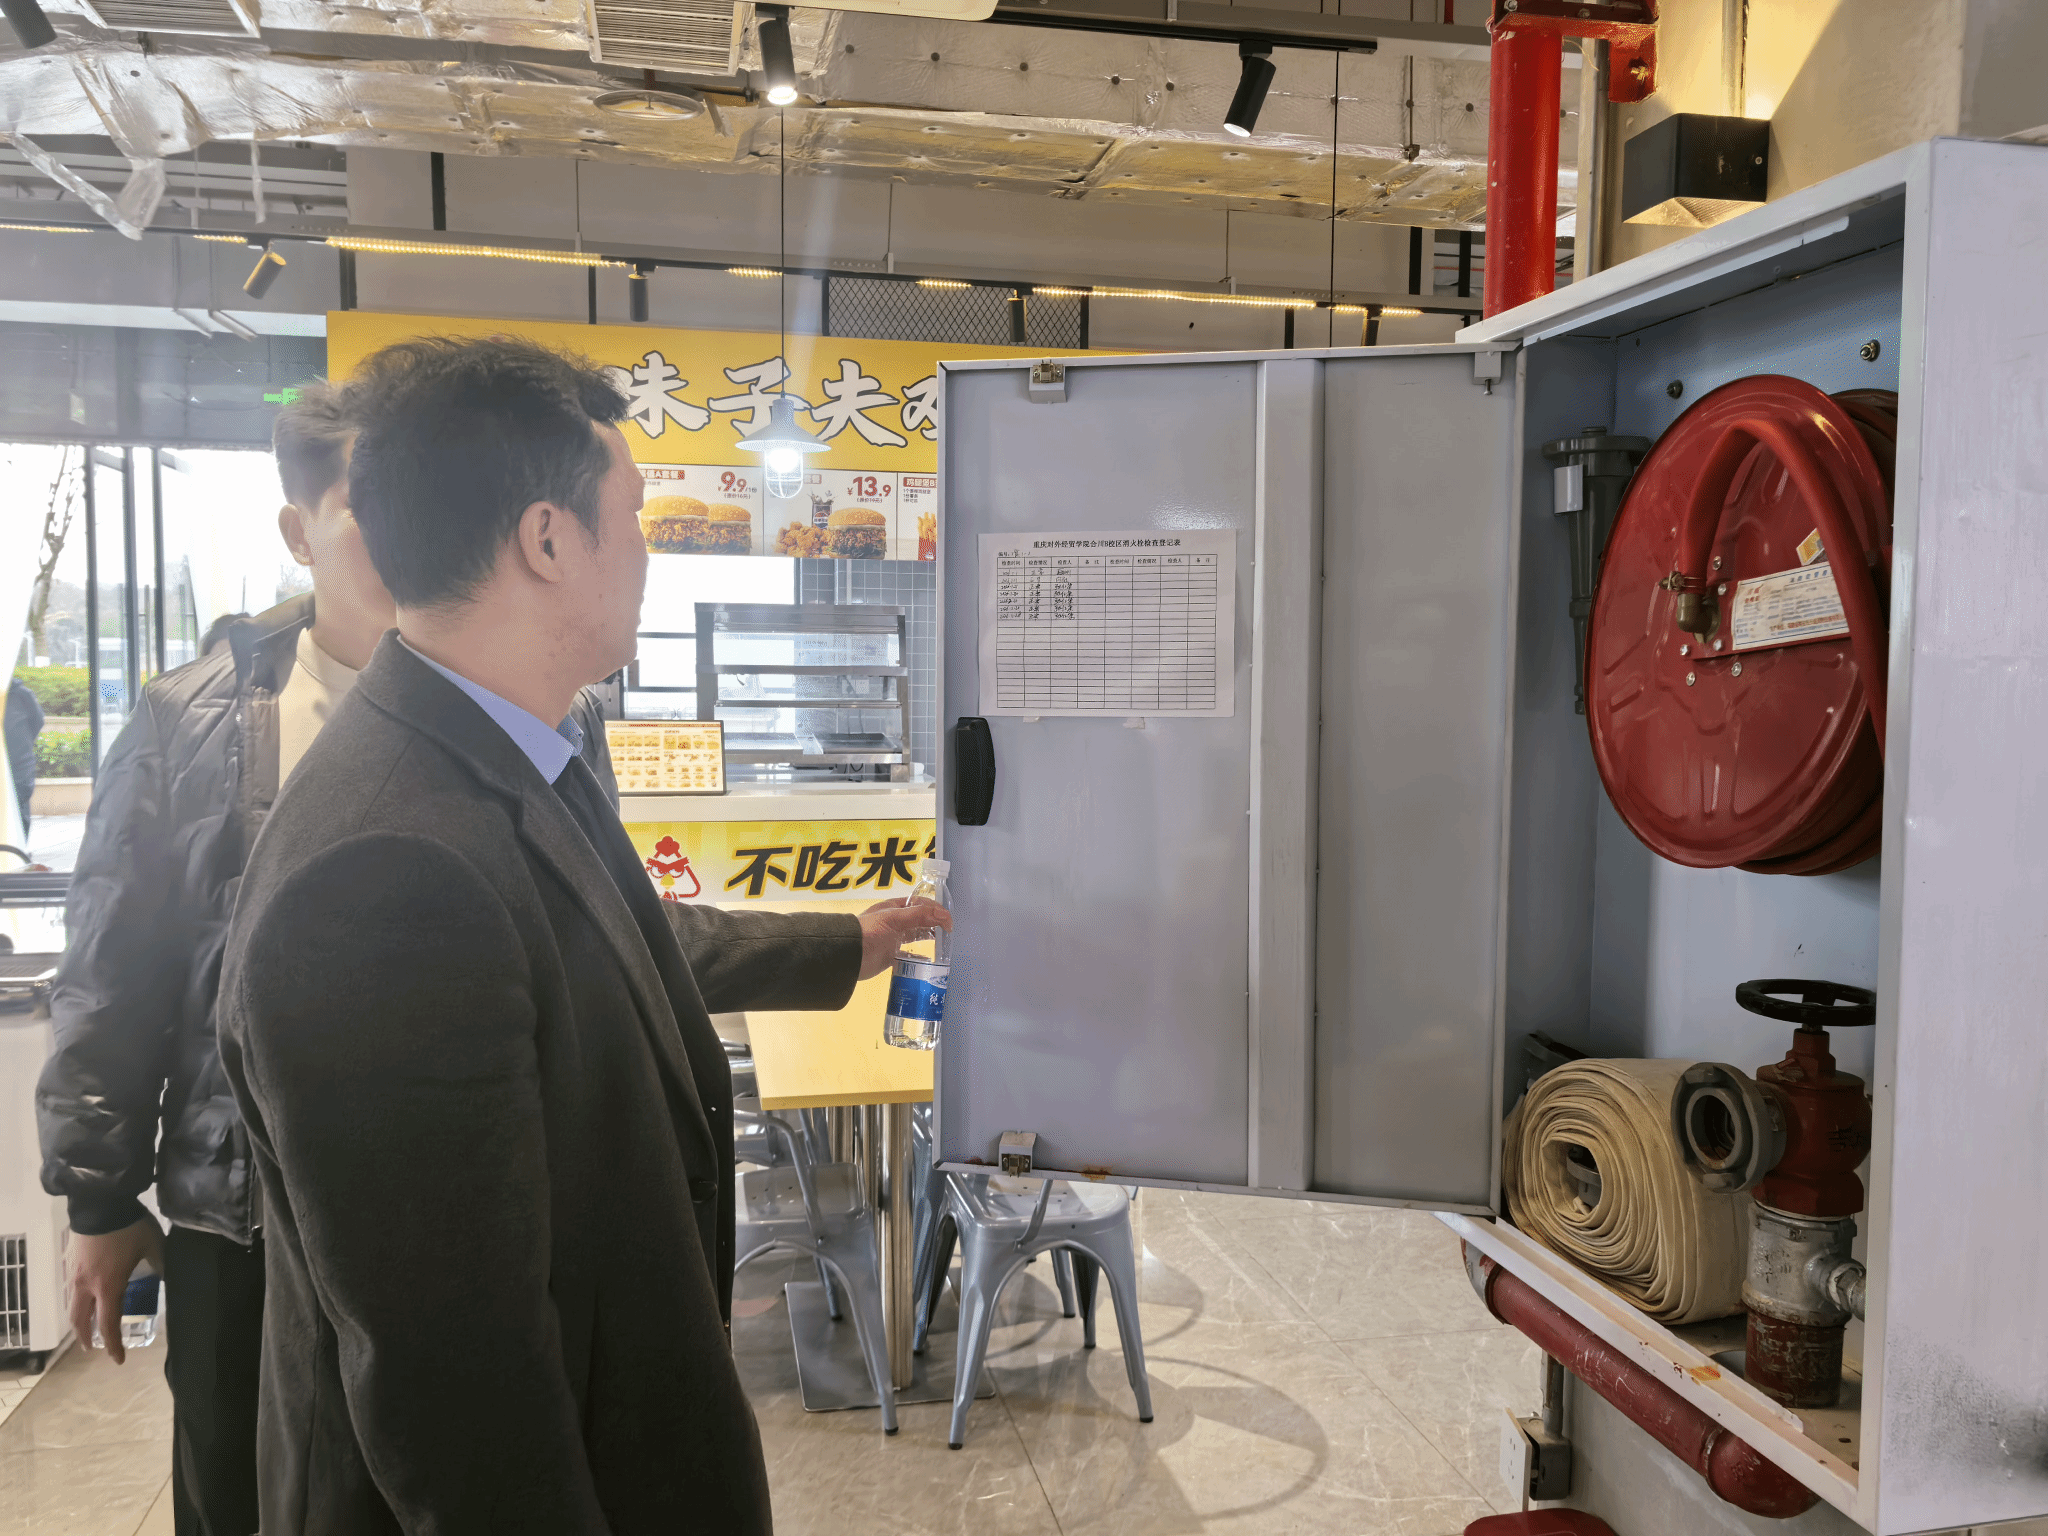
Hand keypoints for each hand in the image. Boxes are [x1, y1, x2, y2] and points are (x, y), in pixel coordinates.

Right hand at [67, 1216, 162, 1363]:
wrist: (100, 1200)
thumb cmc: (129, 1225)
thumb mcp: (154, 1245)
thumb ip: (162, 1264)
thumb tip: (170, 1278)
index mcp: (108, 1286)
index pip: (107, 1324)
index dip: (112, 1345)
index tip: (118, 1360)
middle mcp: (86, 1285)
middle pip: (80, 1321)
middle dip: (87, 1338)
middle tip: (95, 1347)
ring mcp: (74, 1273)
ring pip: (72, 1306)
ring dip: (78, 1321)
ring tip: (87, 1326)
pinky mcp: (70, 1261)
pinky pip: (70, 1289)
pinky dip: (76, 1301)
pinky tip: (85, 1297)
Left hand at [857, 897, 951, 980]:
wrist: (849, 955)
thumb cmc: (870, 932)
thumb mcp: (894, 919)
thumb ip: (919, 915)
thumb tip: (944, 915)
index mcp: (894, 908)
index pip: (920, 903)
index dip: (935, 909)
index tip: (948, 920)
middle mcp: (895, 921)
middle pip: (920, 919)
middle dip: (934, 922)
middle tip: (948, 931)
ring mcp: (893, 938)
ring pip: (916, 935)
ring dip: (929, 936)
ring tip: (943, 942)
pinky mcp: (891, 955)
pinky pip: (910, 954)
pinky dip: (920, 956)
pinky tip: (930, 959)